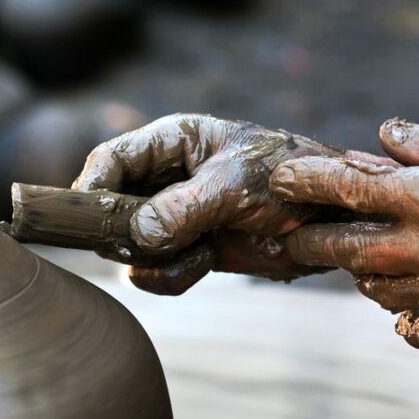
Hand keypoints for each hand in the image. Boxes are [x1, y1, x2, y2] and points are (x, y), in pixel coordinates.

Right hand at [73, 113, 346, 292]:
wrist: (330, 221)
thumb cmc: (289, 180)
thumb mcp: (236, 185)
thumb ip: (183, 207)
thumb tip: (137, 234)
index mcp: (170, 142)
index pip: (109, 159)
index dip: (91, 187)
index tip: (87, 219)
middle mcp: (162, 179)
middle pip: (107, 206)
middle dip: (120, 231)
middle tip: (143, 244)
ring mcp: (171, 218)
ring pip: (126, 247)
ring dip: (153, 258)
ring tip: (196, 249)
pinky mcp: (184, 250)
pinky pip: (153, 272)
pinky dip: (174, 275)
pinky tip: (207, 260)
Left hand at [271, 120, 418, 350]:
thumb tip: (380, 136)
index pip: (340, 187)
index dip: (302, 181)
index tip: (280, 180)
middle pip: (341, 249)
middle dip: (309, 240)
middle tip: (294, 235)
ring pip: (375, 290)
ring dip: (361, 274)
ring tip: (359, 263)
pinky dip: (406, 322)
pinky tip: (404, 312)